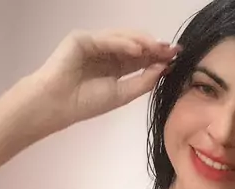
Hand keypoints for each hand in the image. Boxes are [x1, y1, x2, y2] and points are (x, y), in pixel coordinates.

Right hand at [32, 28, 181, 128]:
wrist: (57, 104)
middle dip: (154, 47)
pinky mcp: (82, 39)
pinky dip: (123, 43)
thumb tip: (164, 68)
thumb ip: (143, 81)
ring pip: (122, 38)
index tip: (176, 57)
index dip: (157, 56)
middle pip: (134, 45)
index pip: (140, 58)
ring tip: (158, 48)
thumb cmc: (85, 103)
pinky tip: (138, 50)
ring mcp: (94, 44)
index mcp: (115, 68)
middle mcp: (106, 53)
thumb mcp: (122, 95)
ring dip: (142, 42)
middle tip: (172, 50)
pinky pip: (107, 38)